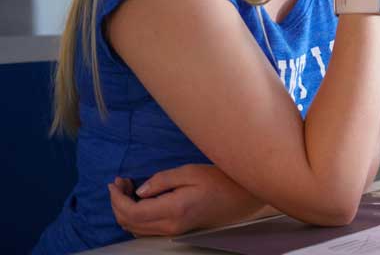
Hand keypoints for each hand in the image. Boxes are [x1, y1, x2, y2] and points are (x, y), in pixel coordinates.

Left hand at [108, 164, 267, 236]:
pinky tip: (140, 200)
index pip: (132, 211)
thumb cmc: (219, 180)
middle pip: (129, 223)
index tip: (114, 182)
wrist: (241, 197)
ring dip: (125, 210)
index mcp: (173, 210)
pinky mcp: (176, 231)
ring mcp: (173, 231)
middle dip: (117, 203)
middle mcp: (170, 226)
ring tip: (128, 189)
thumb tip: (139, 190)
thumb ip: (162, 180)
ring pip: (136, 229)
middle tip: (120, 182)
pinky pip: (146, 230)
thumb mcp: (190, 172)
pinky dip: (135, 217)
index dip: (117, 198)